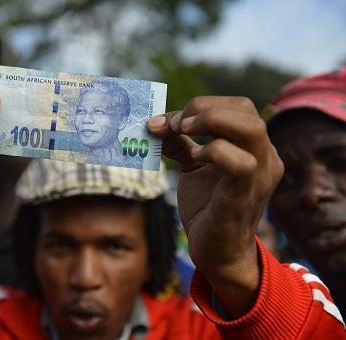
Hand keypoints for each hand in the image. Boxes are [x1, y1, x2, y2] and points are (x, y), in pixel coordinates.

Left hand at [148, 96, 282, 316]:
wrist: (217, 253)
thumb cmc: (208, 207)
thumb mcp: (192, 168)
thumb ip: (181, 144)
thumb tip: (157, 123)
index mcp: (253, 147)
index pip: (237, 107)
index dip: (202, 105)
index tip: (166, 120)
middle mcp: (264, 157)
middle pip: (245, 109)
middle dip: (204, 108)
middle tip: (174, 124)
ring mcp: (259, 177)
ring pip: (251, 128)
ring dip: (210, 121)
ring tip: (181, 132)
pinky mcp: (244, 196)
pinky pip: (241, 164)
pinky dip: (215, 151)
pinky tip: (195, 158)